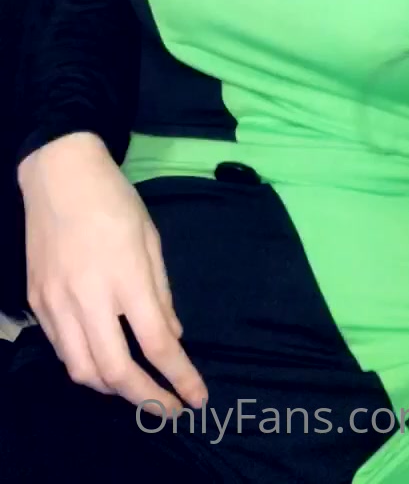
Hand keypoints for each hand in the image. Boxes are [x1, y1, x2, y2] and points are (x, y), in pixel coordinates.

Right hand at [18, 133, 207, 413]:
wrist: (59, 174)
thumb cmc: (113, 199)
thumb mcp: (150, 238)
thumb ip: (161, 292)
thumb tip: (173, 336)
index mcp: (126, 276)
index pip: (156, 343)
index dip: (180, 377)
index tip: (197, 397)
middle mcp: (88, 296)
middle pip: (115, 371)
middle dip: (145, 399)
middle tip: (168, 409)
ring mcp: (56, 302)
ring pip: (82, 370)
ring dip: (112, 389)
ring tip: (136, 388)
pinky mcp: (36, 301)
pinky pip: (61, 349)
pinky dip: (85, 365)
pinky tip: (102, 360)